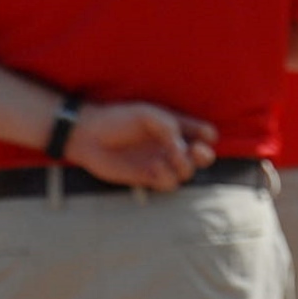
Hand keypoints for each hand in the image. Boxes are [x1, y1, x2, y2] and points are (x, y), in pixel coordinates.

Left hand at [65, 103, 217, 190]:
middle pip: (202, 157)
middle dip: (204, 156)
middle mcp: (171, 146)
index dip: (208, 136)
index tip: (203, 136)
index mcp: (175, 126)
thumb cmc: (118, 118)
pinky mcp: (148, 178)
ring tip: (170, 156)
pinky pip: (168, 184)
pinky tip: (155, 166)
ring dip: (184, 166)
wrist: (89, 136)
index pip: (203, 133)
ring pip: (187, 173)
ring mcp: (161, 163)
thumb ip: (170, 127)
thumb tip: (184, 148)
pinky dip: (167, 176)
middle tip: (196, 151)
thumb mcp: (148, 114)